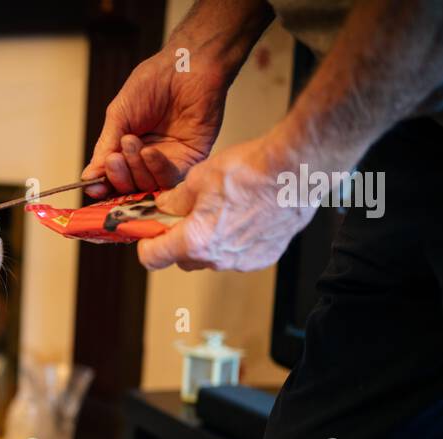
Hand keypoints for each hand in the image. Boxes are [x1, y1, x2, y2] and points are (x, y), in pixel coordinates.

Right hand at [82, 48, 231, 198]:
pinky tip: (149, 151)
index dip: (103, 185)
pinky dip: (156, 168)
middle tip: (114, 158)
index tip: (93, 186)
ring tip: (131, 142)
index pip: (114, 177)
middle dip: (118, 175)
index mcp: (129, 149)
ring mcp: (170, 161)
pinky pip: (170, 178)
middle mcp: (149, 159)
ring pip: (148, 185)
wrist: (185, 67)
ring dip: (135, 168)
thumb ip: (105, 147)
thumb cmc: (152, 83)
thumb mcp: (119, 116)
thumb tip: (88, 177)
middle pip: (129, 186)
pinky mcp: (190, 160)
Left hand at [136, 136, 314, 271]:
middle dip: (178, 240)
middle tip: (184, 216)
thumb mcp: (199, 178)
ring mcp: (243, 261)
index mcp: (195, 241)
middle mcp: (218, 259)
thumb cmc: (251, 172)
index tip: (148, 233)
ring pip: (211, 257)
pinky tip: (242, 217)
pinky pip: (237, 255)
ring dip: (207, 240)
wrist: (296, 171)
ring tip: (220, 210)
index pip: (152, 259)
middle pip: (182, 259)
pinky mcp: (264, 257)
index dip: (146, 244)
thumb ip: (175, 200)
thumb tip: (164, 207)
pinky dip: (233, 241)